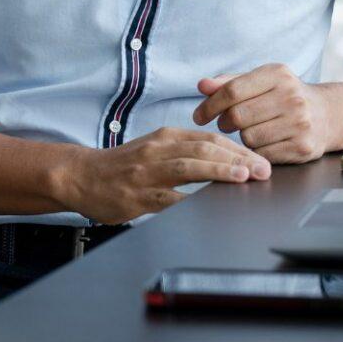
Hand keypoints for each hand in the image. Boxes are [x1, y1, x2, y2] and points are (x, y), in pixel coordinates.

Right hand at [55, 128, 269, 224]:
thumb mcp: (153, 147)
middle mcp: (157, 150)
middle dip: (237, 158)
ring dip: (218, 171)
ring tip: (243, 177)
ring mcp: (146, 173)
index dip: (237, 147)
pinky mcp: (137, 196)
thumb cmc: (121, 165)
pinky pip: (168, 198)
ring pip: (188, 168)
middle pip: (203, 149)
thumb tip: (225, 160)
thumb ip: (184, 151)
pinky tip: (208, 204)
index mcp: (165, 137)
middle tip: (262, 168)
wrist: (80, 176)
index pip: (208, 137)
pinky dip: (191, 200)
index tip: (259, 159)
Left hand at [193, 63, 342, 163]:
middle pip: (237, 116)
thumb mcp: (260, 81)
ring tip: (252, 130)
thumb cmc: (283, 96)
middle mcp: (292, 97)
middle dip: (224, 123)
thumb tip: (201, 85)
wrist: (328, 115)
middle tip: (225, 124)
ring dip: (243, 137)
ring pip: (248, 137)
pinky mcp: (303, 147)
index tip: (198, 116)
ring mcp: (300, 123)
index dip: (209, 105)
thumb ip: (229, 83)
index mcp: (277, 74)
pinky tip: (266, 141)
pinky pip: (263, 154)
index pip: (231, 91)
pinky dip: (258, 151)